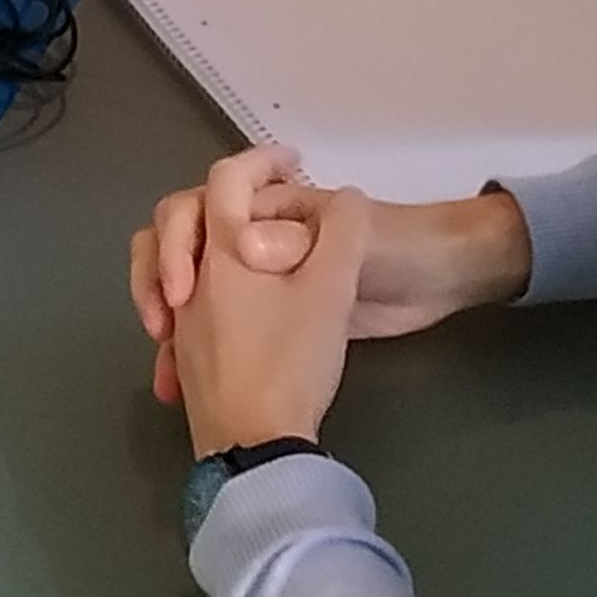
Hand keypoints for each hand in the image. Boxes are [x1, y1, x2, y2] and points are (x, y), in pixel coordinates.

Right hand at [131, 147, 531, 404]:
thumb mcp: (354, 244)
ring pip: (184, 287)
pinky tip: (179, 388)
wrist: (437, 286)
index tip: (181, 293)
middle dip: (159, 281)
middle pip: (179, 245)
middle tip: (164, 326)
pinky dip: (186, 354)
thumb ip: (303, 239)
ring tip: (168, 364)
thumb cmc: (397, 255)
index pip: (197, 209)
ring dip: (166, 319)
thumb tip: (243, 243)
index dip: (178, 245)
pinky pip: (206, 328)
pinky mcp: (264, 316)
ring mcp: (254, 276)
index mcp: (266, 209)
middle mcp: (250, 235)